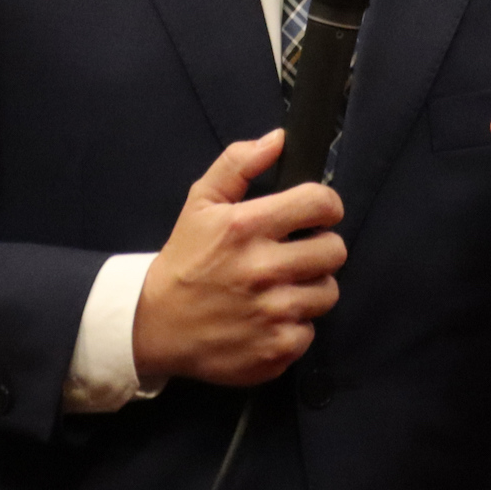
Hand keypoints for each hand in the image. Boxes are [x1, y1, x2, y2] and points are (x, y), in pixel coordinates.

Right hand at [132, 129, 346, 386]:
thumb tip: (279, 139)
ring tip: (281, 287)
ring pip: (328, 292)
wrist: (155, 325)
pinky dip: (294, 326)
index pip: (321, 204)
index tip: (315, 215)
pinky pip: (310, 331)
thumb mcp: (201, 202)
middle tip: (296, 253)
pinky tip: (269, 318)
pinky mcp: (276, 350)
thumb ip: (239, 163)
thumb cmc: (184, 259)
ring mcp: (272, 314)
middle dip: (320, 248)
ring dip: (310, 288)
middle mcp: (263, 270)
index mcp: (247, 227)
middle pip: (335, 251)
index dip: (325, 206)